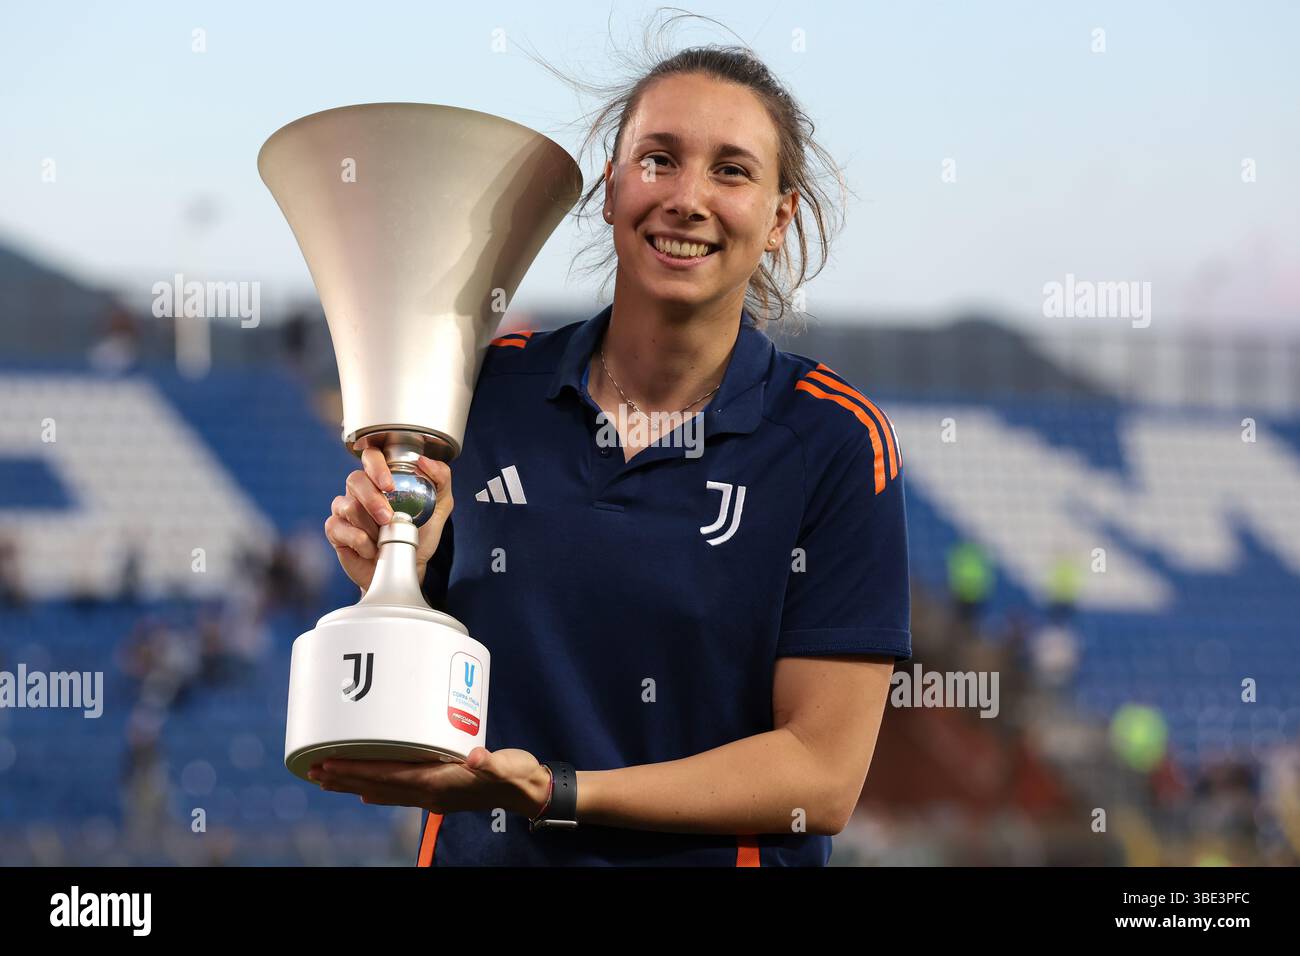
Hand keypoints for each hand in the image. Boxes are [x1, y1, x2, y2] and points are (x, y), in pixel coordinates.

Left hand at [307, 747, 551, 817]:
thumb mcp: (508, 764)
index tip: (329, 764)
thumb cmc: (517, 775)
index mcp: (439, 782)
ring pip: (384, 790)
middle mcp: (429, 793)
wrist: (527, 792)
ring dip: (354, 784)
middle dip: (345, 778)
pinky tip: (365, 788)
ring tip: (327, 779)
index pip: (388, 775)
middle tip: (312, 770)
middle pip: (377, 785)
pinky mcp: (437, 790)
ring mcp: (432, 795)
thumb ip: (490, 761)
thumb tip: (475, 758)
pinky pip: (398, 791)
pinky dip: (377, 788)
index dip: (357, 770)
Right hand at [324, 448, 451, 591]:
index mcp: (381, 478)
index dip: (376, 466)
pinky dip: (359, 542)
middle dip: (373, 500)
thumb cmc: (419, 534)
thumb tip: (425, 461)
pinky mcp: (335, 529)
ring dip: (369, 526)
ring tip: (383, 538)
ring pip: (347, 505)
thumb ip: (441, 478)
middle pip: (355, 479)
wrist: (408, 567)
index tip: (389, 485)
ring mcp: (345, 508)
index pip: (371, 456)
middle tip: (388, 518)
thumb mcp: (440, 505)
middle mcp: (360, 489)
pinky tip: (371, 549)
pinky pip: (337, 527)